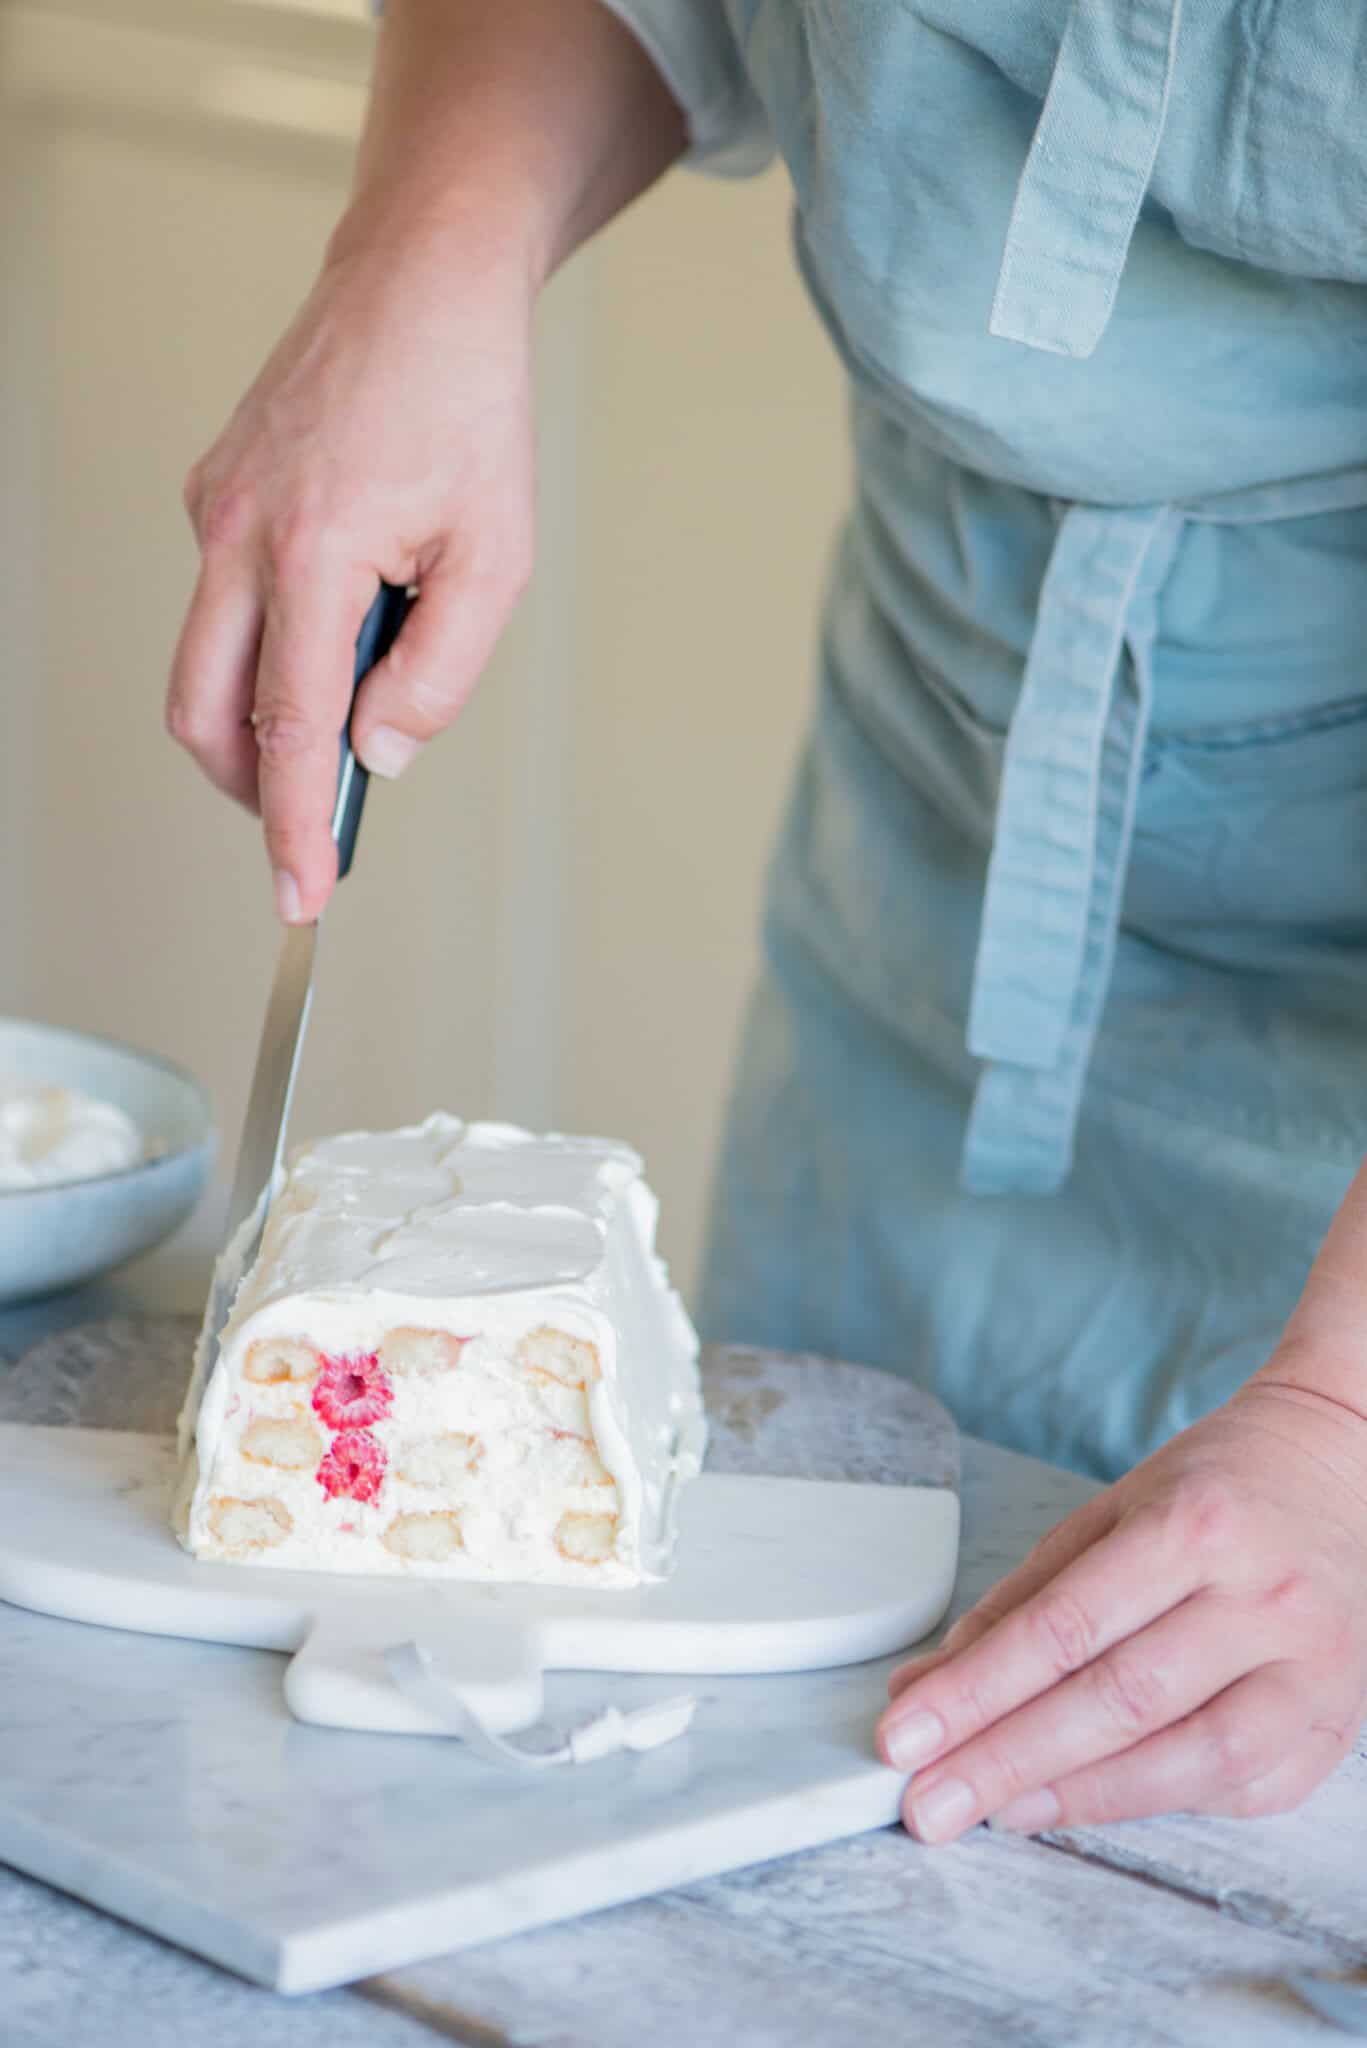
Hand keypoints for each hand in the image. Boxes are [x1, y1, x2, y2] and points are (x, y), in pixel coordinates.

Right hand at [166, 224, 535, 921]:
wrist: (419, 284)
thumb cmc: (467, 409)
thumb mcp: (494, 557)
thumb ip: (439, 671)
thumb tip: (379, 753)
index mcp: (312, 551)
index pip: (290, 727)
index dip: (294, 826)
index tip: (299, 896)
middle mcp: (238, 532)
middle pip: (204, 713)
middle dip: (251, 790)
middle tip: (312, 826)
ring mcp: (215, 511)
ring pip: (204, 662)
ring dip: (260, 719)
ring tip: (345, 721)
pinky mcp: (214, 495)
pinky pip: (226, 601)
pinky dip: (271, 643)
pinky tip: (340, 618)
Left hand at [877, 1376, 1366, 1840]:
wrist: (1338, 1472)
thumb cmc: (1214, 1490)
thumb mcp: (1109, 1512)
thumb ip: (1021, 1600)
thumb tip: (928, 1685)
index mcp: (1194, 1525)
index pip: (1065, 1627)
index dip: (976, 1692)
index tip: (904, 1734)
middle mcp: (1261, 1596)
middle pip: (1117, 1701)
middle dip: (1006, 1760)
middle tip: (926, 1802)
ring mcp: (1310, 1667)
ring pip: (1182, 1760)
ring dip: (1073, 1797)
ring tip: (991, 1810)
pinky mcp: (1331, 1725)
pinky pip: (1232, 1787)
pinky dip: (1146, 1803)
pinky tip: (1078, 1803)